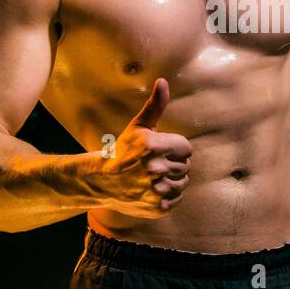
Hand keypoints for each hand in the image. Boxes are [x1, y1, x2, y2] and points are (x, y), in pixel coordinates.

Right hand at [95, 78, 191, 217]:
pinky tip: (152, 189)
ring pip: (183, 182)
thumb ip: (155, 105)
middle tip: (153, 164)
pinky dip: (169, 195)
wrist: (102, 181)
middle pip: (186, 165)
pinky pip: (177, 198)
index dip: (175, 147)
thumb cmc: (124, 150)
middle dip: (173, 163)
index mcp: (153, 146)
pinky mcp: (157, 207)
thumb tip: (163, 81)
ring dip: (173, 179)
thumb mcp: (138, 126)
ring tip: (153, 176)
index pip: (187, 147)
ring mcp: (156, 190)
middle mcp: (155, 169)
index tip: (159, 149)